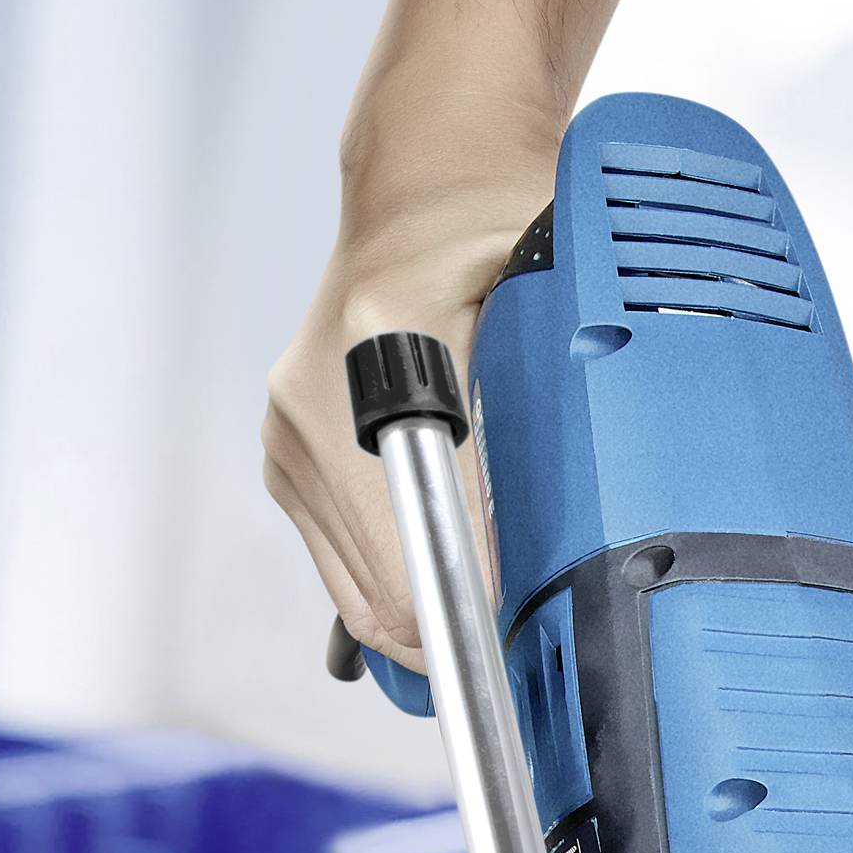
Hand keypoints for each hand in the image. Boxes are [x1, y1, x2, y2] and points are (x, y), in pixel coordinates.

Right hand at [263, 0, 631, 668]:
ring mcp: (292, 442)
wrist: (428, 195)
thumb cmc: (495, 243)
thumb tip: (560, 558)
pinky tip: (443, 568)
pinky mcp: (291, 460)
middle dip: (452, 637)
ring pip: (358, 595)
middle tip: (519, 656)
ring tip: (488, 611)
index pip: (406, 563)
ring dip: (426, 614)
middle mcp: (311, 413)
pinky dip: (397, 580)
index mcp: (372, 371)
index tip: (511, 658)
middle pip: (377, 599)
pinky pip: (344, 561)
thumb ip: (546, 431)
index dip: (465, 628)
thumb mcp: (545, 325)